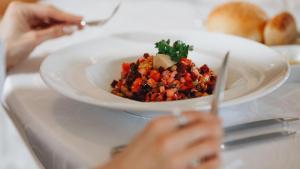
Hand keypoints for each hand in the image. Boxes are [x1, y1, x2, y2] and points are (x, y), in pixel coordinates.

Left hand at [0, 2, 82, 68]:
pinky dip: (56, 29)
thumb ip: (54, 33)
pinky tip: (65, 30)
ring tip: (76, 27)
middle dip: (66, 19)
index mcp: (21, 10)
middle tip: (80, 23)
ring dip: (62, 24)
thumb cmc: (7, 49)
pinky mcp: (29, 28)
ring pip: (49, 20)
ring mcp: (26, 20)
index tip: (79, 19)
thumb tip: (70, 29)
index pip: (49, 11)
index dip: (66, 16)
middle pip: (50, 14)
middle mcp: (24, 13)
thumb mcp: (33, 39)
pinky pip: (46, 27)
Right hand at [101, 111, 222, 168]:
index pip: (193, 115)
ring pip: (212, 146)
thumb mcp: (149, 132)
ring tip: (214, 148)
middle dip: (217, 129)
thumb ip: (172, 125)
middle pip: (207, 129)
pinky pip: (210, 166)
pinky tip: (210, 161)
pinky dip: (214, 162)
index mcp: (159, 126)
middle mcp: (168, 141)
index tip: (214, 119)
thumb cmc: (136, 156)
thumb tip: (197, 122)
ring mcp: (175, 160)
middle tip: (219, 131)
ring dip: (217, 146)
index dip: (208, 117)